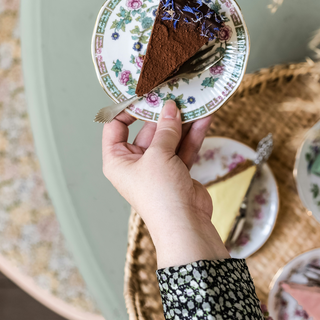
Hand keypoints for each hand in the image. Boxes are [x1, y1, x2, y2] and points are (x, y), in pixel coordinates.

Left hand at [102, 100, 228, 267]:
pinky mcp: (178, 171)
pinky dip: (194, 134)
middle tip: (174, 93)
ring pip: (169, 138)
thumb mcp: (158, 155)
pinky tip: (204, 118)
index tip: (143, 93)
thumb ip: (165, 129)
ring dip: (182, 122)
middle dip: (162, 113)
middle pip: (147, 130)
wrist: (186, 227)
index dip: (126, 109)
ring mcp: (158, 167)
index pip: (115, 127)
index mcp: (117, 160)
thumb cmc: (160, 195)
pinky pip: (184, 147)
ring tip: (193, 101)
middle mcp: (136, 162)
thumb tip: (170, 107)